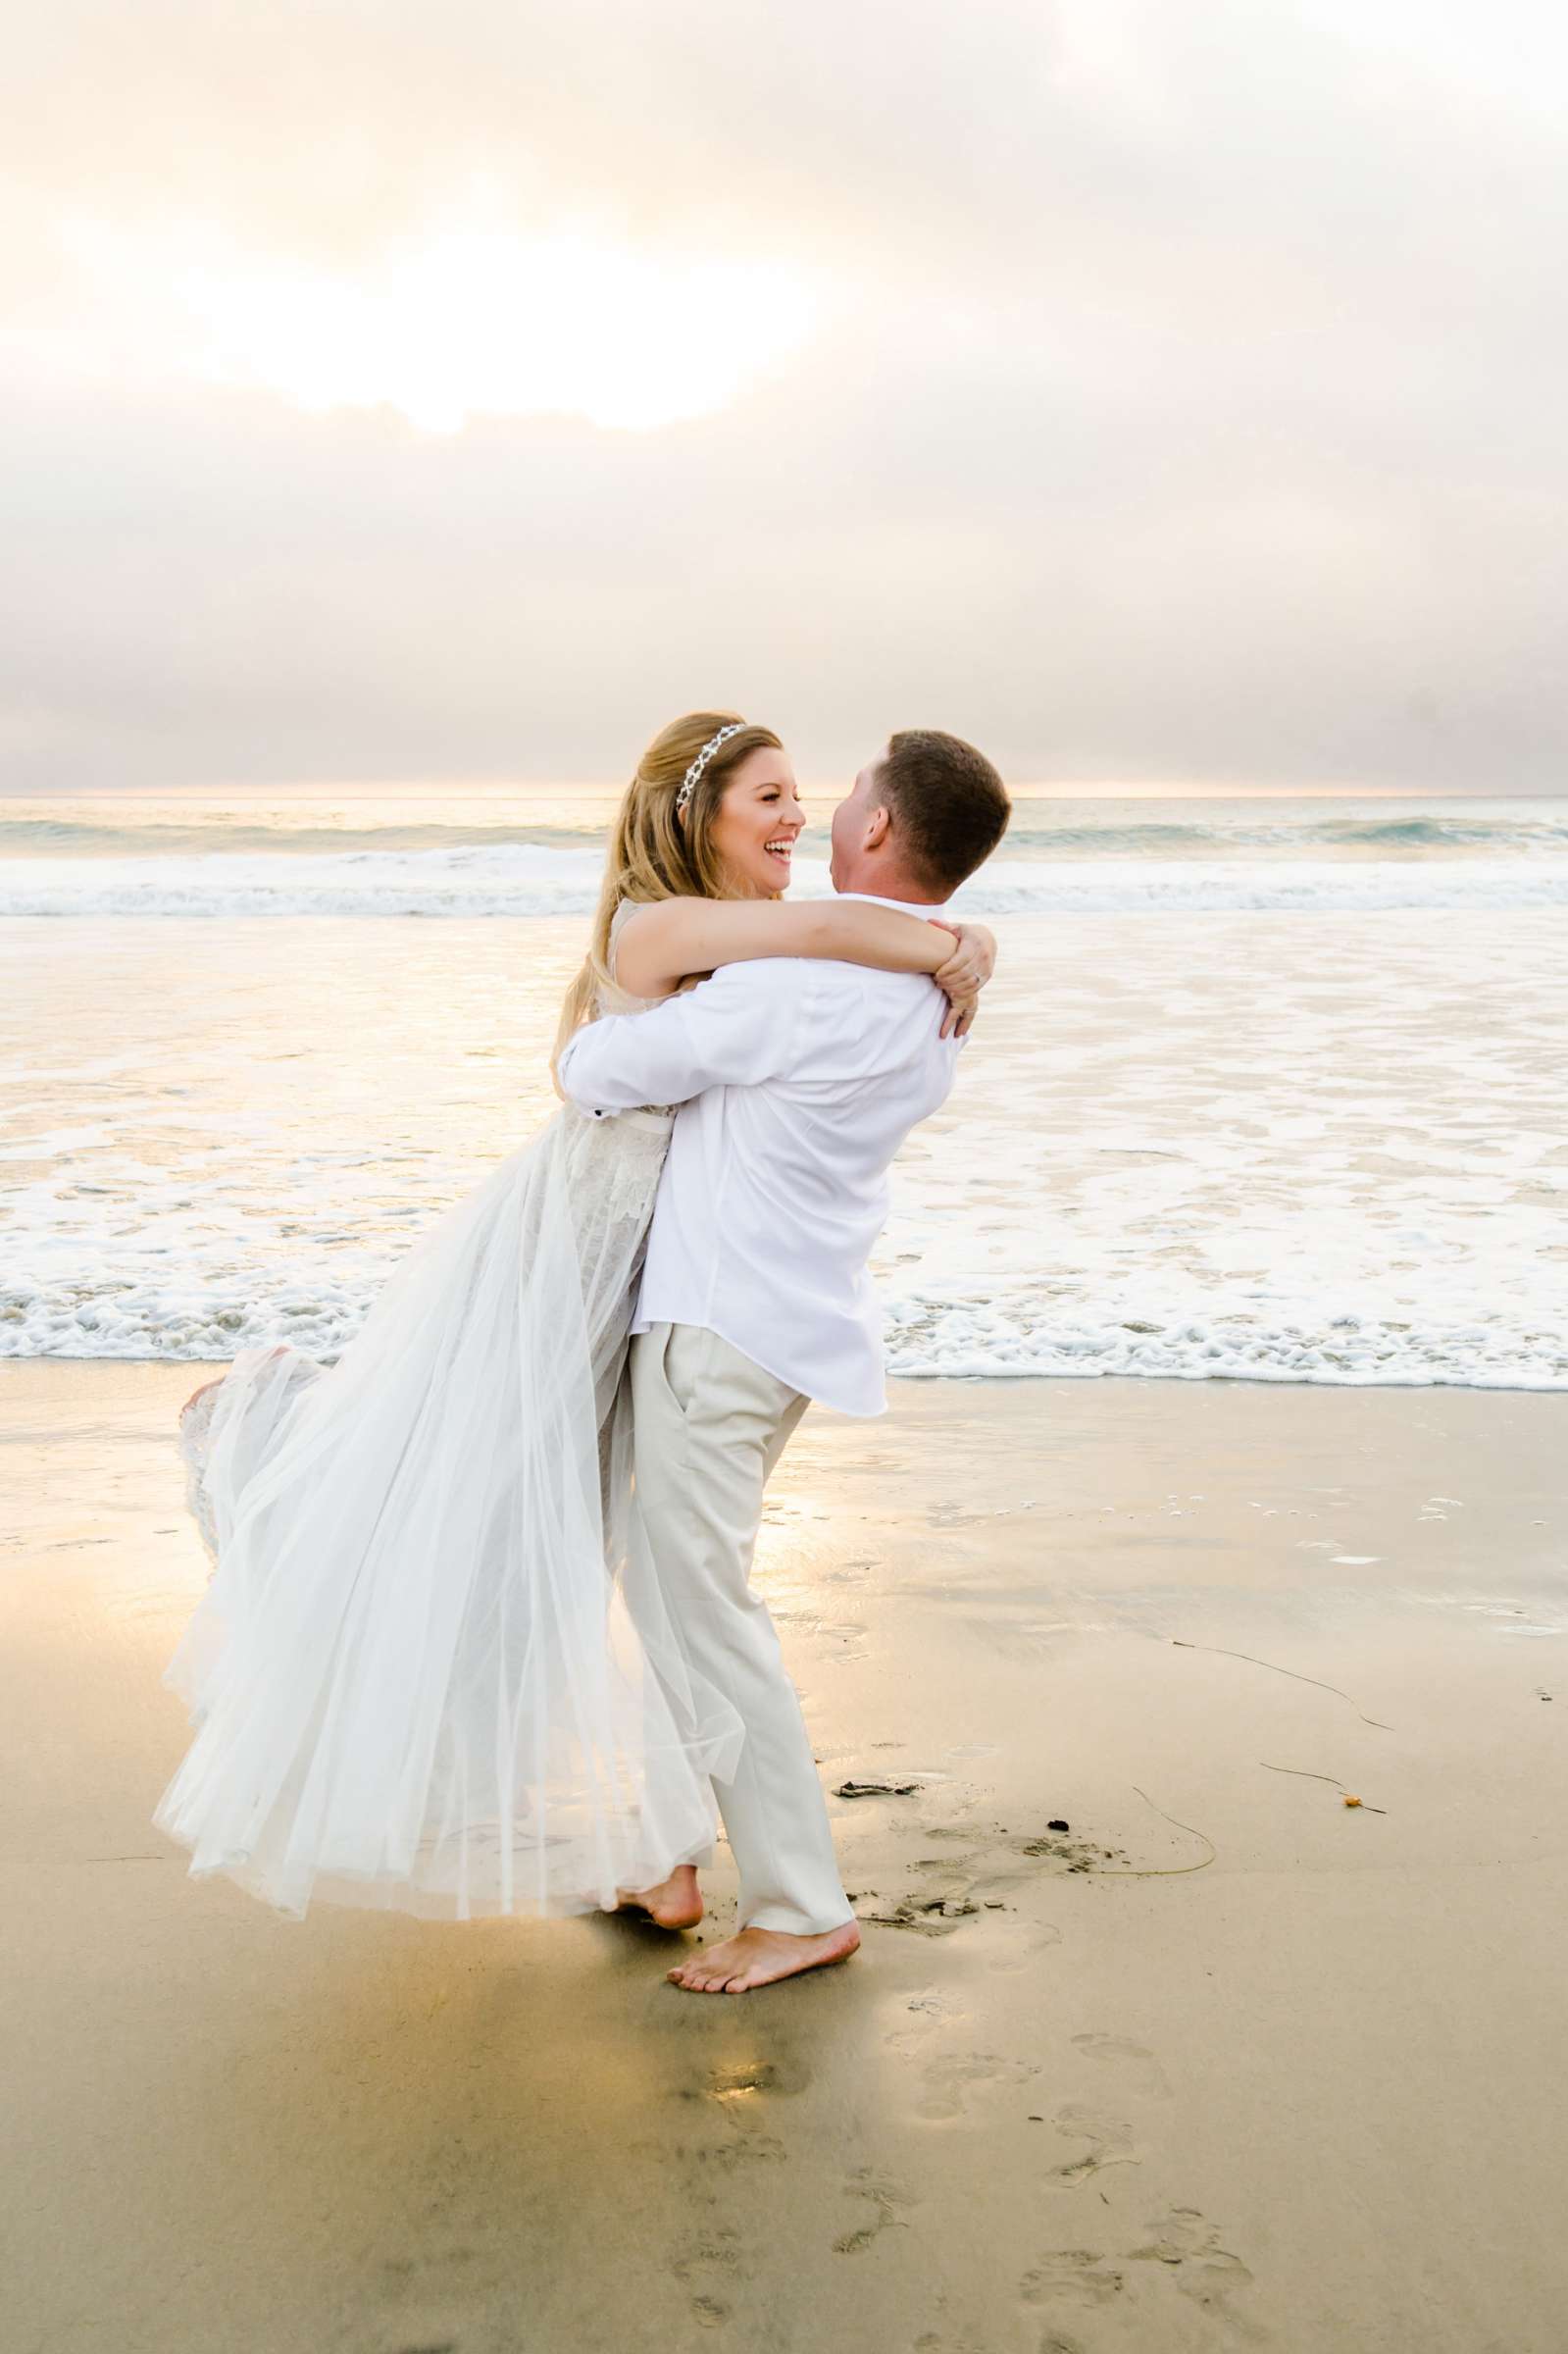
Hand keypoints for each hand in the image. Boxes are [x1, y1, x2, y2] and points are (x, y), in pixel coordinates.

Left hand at [930, 921, 995, 1039]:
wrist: (988, 939)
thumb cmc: (967, 933)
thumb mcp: (958, 928)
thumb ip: (944, 926)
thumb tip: (929, 921)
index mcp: (974, 944)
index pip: (959, 961)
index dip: (947, 970)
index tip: (936, 975)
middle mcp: (982, 956)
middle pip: (964, 974)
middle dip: (949, 981)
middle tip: (937, 982)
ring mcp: (987, 967)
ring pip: (970, 983)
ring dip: (955, 988)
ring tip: (943, 987)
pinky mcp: (987, 976)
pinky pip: (975, 988)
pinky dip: (963, 992)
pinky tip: (952, 991)